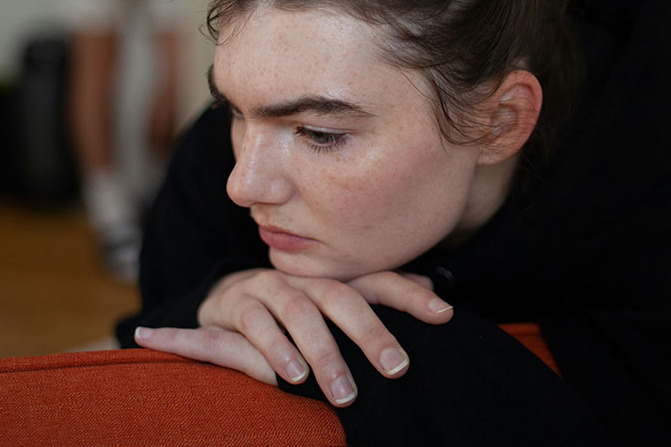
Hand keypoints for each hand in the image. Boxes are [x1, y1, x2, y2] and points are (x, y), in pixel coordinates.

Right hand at [133, 270, 453, 405]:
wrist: (226, 300)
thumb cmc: (292, 309)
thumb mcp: (334, 305)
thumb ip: (379, 299)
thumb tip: (435, 293)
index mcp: (332, 279)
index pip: (376, 281)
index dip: (410, 295)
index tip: (445, 314)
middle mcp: (304, 279)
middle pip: (341, 297)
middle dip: (370, 332)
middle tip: (396, 368)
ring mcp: (269, 287)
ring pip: (298, 311)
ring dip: (322, 351)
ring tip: (342, 391)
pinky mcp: (235, 304)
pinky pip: (255, 324)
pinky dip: (273, 350)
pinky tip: (290, 378)